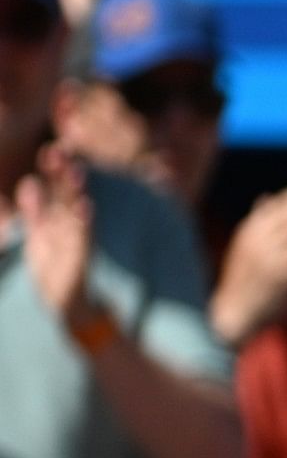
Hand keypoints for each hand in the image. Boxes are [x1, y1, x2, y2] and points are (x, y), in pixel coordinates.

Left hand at [16, 147, 99, 332]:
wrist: (67, 308)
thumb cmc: (55, 274)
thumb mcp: (38, 238)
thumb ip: (34, 212)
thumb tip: (30, 183)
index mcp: (57, 220)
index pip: (56, 189)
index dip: (54, 170)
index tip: (52, 149)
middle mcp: (69, 226)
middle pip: (66, 194)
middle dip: (62, 173)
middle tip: (58, 151)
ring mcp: (77, 240)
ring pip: (76, 211)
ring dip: (75, 192)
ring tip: (74, 172)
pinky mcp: (82, 257)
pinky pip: (85, 237)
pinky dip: (85, 223)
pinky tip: (85, 207)